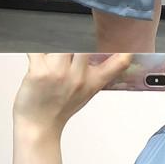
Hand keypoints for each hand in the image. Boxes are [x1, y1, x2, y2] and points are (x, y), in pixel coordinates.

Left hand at [13, 51, 132, 126]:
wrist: (39, 125)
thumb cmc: (60, 109)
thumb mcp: (87, 93)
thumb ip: (97, 73)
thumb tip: (104, 53)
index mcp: (92, 81)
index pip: (117, 64)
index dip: (126, 51)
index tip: (128, 43)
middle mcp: (78, 76)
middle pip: (85, 44)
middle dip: (79, 38)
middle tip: (72, 40)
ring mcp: (58, 73)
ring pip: (62, 43)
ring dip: (56, 44)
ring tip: (52, 49)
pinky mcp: (38, 71)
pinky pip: (37, 49)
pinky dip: (35, 47)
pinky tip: (36, 50)